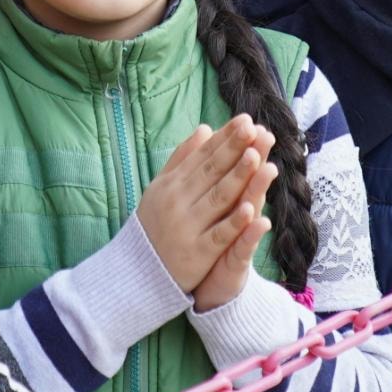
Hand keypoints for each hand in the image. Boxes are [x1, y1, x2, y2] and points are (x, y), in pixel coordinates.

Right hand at [135, 118, 273, 293]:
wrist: (136, 271)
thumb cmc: (154, 224)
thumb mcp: (161, 187)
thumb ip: (183, 157)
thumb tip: (205, 127)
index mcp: (172, 183)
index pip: (203, 155)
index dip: (225, 138)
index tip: (246, 120)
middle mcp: (178, 201)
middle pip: (211, 171)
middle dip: (233, 149)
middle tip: (253, 129)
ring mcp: (187, 227)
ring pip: (217, 198)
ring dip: (237, 177)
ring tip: (255, 157)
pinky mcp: (197, 253)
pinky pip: (218, 235)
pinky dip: (234, 223)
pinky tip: (251, 210)